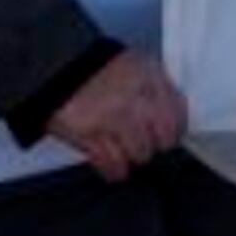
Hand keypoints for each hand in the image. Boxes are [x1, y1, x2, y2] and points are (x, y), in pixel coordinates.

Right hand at [45, 49, 187, 182]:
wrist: (57, 66)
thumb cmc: (97, 68)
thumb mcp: (136, 66)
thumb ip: (156, 88)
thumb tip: (172, 116)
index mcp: (150, 77)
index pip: (178, 115)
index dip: (174, 131)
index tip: (168, 137)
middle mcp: (136, 98)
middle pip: (163, 139)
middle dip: (156, 146)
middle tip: (146, 146)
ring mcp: (113, 118)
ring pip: (140, 154)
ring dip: (134, 158)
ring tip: (125, 154)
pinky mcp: (90, 136)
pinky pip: (112, 165)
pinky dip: (114, 170)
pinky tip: (113, 167)